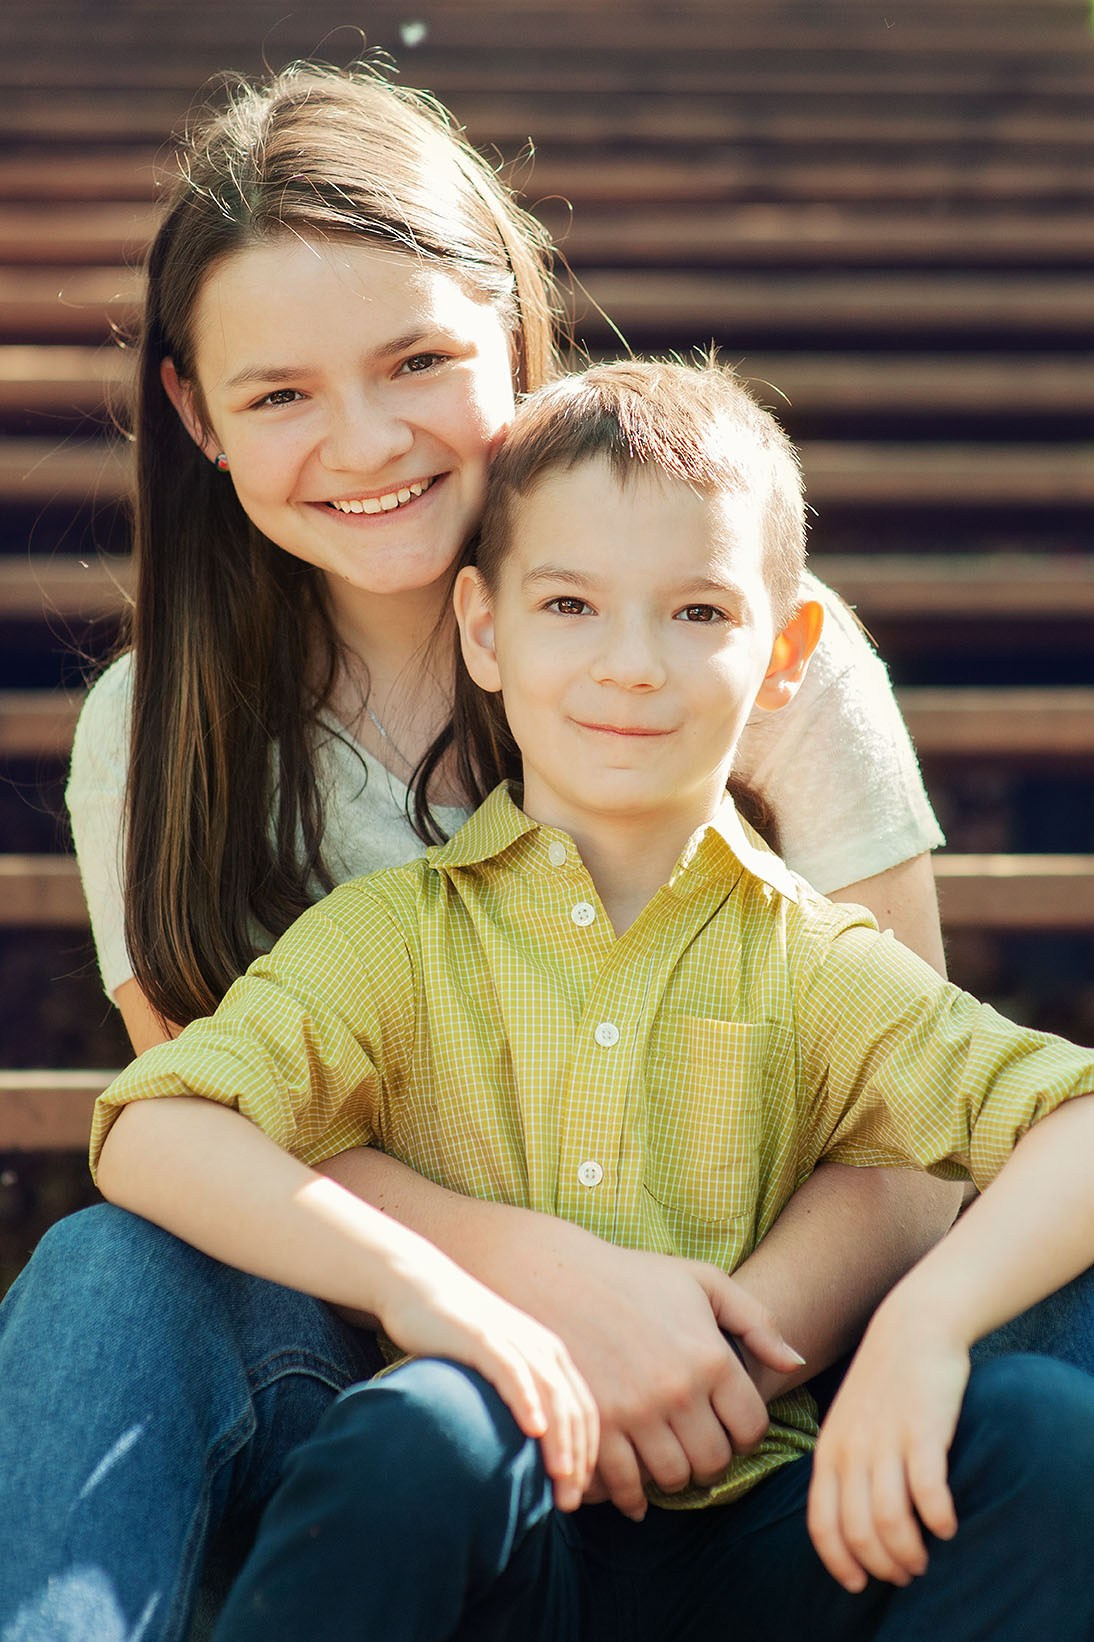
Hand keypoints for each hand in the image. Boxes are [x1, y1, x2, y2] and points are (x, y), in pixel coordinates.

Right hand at [375, 1245, 597, 1512]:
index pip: (585, 1413)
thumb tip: (523, 1456)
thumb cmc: (454, 1337)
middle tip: (571, 1503)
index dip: (588, 1457)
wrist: (419, 1287)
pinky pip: (513, 1371)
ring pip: (552, 1395)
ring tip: (562, 1479)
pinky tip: (533, 1429)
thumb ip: (515, 1401)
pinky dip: (527, 1400)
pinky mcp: (484, 1337)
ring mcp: (515, 1341)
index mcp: (550, 1357)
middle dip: (578, 1460)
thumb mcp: (495, 1369)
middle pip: (574, 1410)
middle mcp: (541, 1348)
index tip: (580, 1498)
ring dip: (560, 1440)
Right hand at [486, 1230, 803, 1520]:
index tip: (728, 1428)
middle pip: (712, 1461)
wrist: (553, 1276)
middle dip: (709, 1460)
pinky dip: (629, 1495)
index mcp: (709, 1357)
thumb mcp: (701, 1281)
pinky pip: (623, 1487)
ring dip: (671, 1476)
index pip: (750, 1428)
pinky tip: (630, 1485)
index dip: (745, 1435)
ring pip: (671, 1479)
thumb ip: (755, 1320)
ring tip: (664, 1458)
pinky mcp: (593, 1428)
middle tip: (696, 1448)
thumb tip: (795, 1363)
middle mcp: (676, 1391)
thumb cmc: (633, 1276)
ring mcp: (633, 1413)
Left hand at [807, 1294, 967, 1591]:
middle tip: (905, 1573)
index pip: (823, 1525)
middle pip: (858, 1532)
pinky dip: (938, 1520)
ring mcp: (886, 1441)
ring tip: (926, 1557)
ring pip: (890, 1522)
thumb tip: (851, 1521)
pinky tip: (948, 1526)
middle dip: (881, 1565)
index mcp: (829, 1450)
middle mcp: (852, 1450)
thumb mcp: (848, 1422)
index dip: (840, 1563)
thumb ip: (844, 1465)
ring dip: (910, 1552)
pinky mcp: (922, 1431)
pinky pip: (927, 1494)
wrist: (913, 1326)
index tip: (859, 1584)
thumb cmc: (884, 1381)